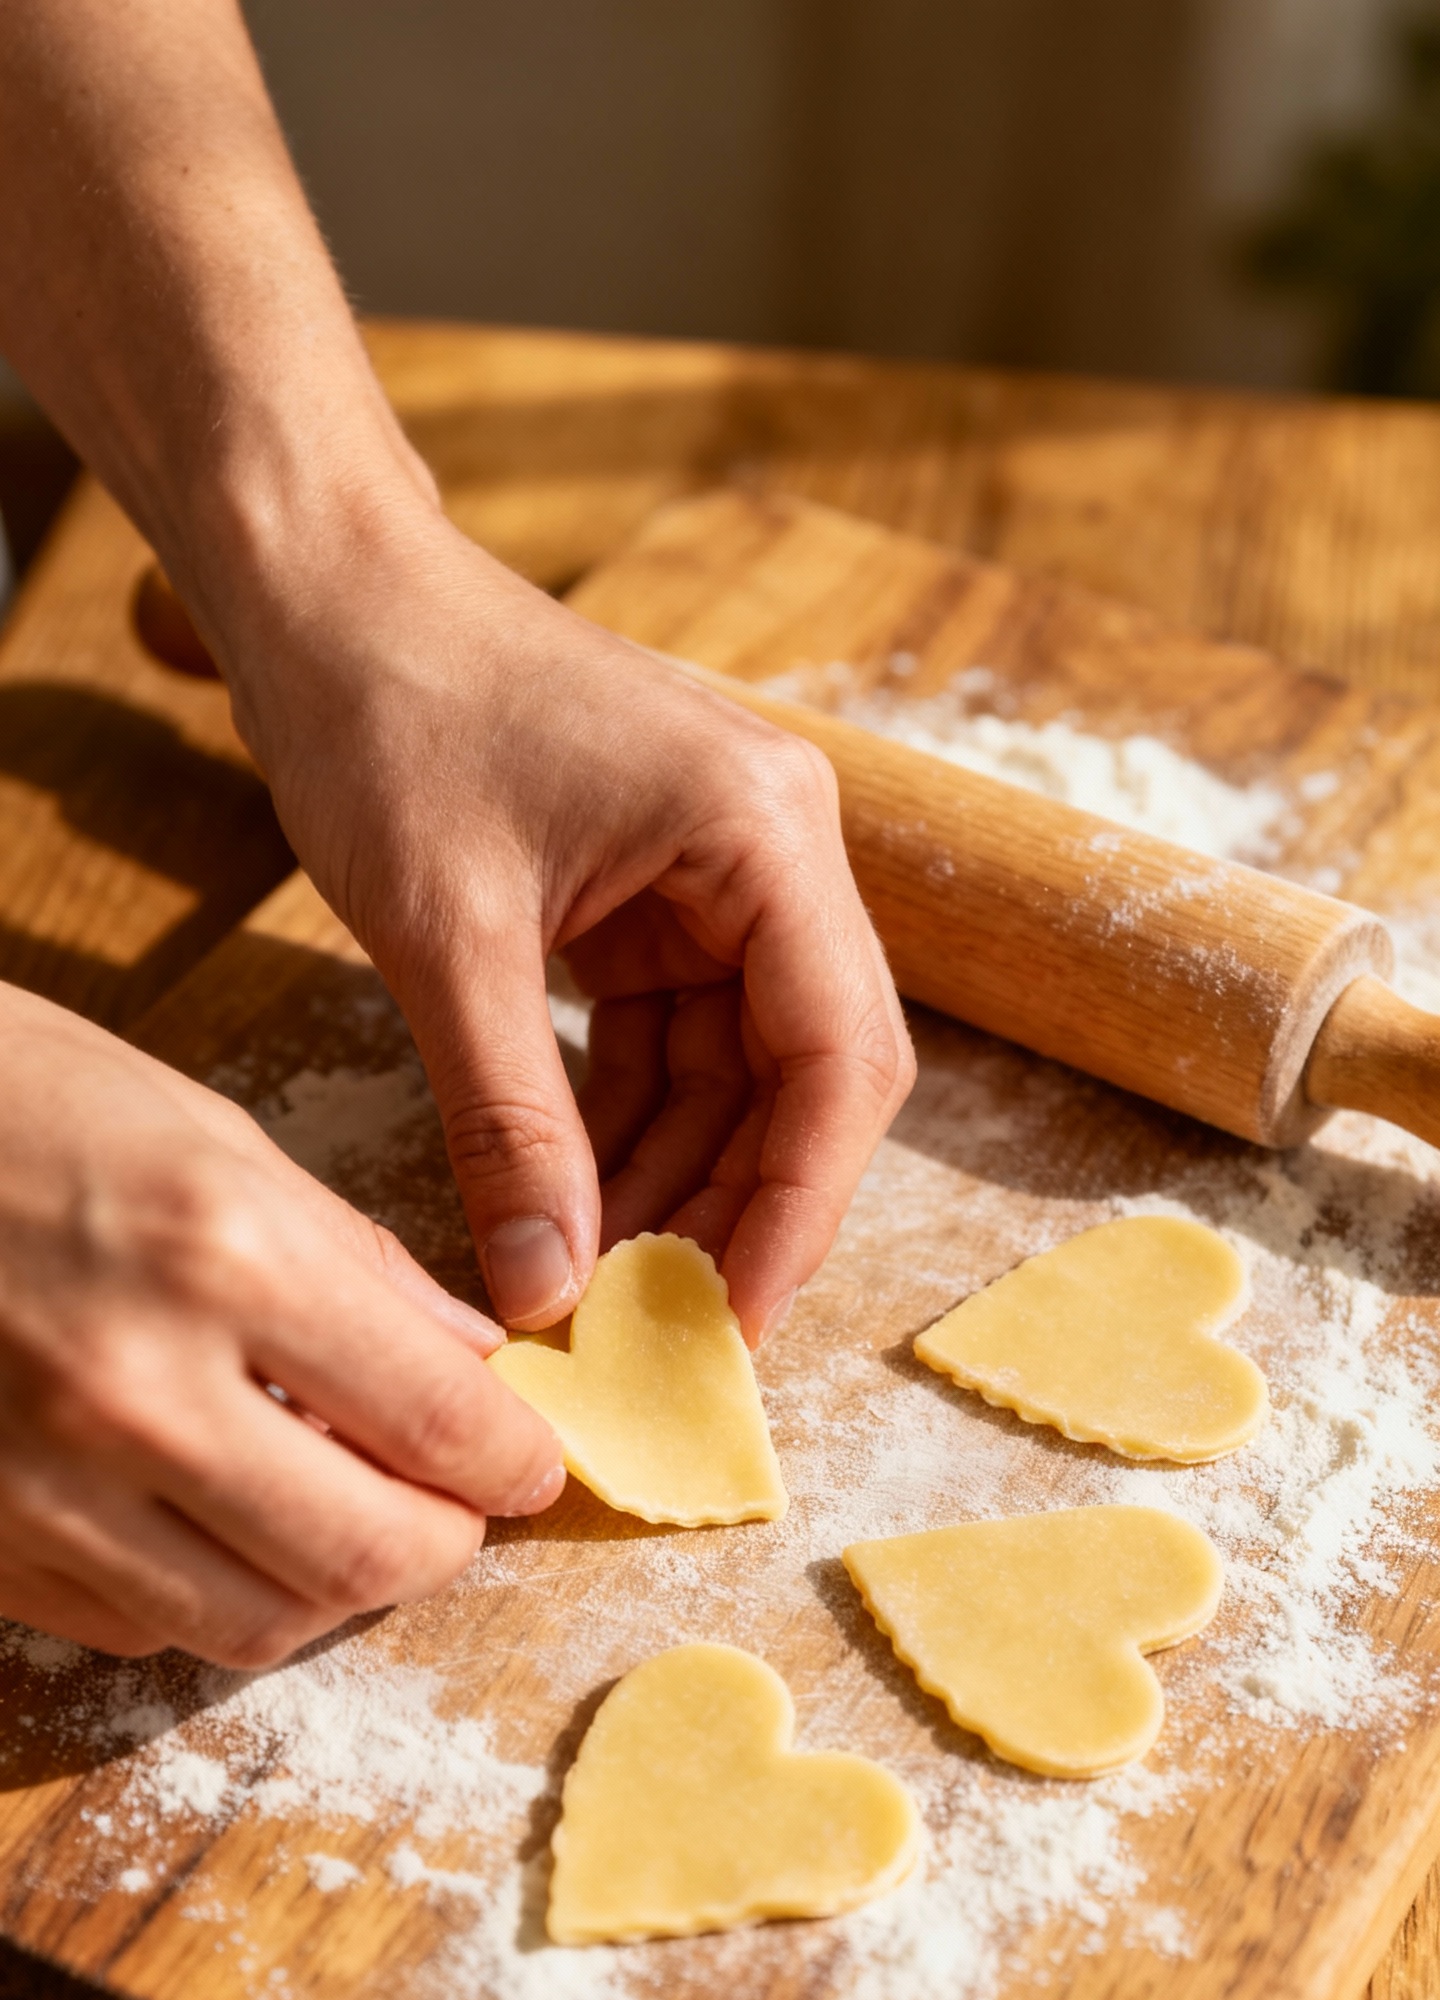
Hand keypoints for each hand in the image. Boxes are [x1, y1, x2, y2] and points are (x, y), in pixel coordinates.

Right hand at [0, 985, 563, 1664]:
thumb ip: (356, 1265)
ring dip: (333, 1585)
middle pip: (366, 1557)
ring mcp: (44, 1486)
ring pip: (260, 1623)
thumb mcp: (208, 1134)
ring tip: (345, 1515)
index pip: (436, 1422)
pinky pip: (144, 1628)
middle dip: (443, 1543)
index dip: (514, 1461)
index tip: (530, 1463)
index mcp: (220, 1255)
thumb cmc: (12, 1102)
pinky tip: (216, 1519)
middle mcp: (137, 1392)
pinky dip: (212, 1593)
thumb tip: (473, 1366)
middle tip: (454, 1503)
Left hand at [218, 496, 914, 1344]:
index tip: (735, 1323)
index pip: (840, 1057)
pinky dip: (625, 1124)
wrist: (317, 586)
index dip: (799, 1207)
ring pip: (738, 1072)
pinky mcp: (657, 894)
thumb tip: (549, 1290)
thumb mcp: (446, 940)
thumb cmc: (383, 712)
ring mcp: (719, 873)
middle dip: (734, 1206)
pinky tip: (568, 1203)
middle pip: (807, 1075)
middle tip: (656, 1326)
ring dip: (673, 1177)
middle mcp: (773, 849)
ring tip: (591, 1282)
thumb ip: (510, 1125)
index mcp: (764, 832)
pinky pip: (671, 1040)